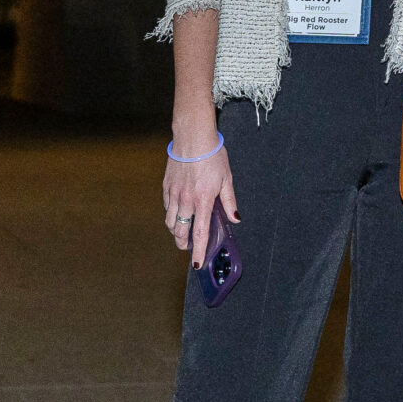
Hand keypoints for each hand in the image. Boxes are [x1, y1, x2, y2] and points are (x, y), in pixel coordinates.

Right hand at [161, 126, 238, 269]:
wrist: (192, 137)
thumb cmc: (212, 155)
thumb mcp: (226, 179)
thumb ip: (230, 201)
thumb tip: (236, 219)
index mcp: (203, 200)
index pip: (199, 232)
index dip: (197, 252)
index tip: (196, 264)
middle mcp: (186, 200)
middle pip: (180, 232)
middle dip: (183, 244)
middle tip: (188, 248)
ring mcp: (174, 194)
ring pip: (171, 222)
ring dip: (176, 231)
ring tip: (183, 232)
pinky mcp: (166, 186)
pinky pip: (166, 208)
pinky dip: (172, 215)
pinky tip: (179, 213)